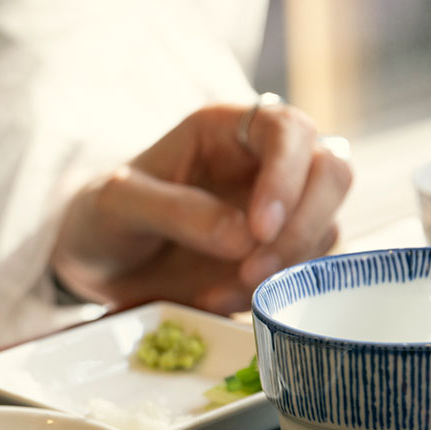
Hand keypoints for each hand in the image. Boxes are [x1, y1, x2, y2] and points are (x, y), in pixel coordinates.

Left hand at [51, 100, 352, 313]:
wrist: (97, 263)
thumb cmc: (102, 216)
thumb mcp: (119, 204)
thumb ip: (175, 210)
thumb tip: (244, 237)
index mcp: (227, 129)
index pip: (290, 130)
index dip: (288, 175)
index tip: (258, 230)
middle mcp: (264, 161)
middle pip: (333, 173)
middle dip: (303, 225)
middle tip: (255, 271)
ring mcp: (278, 208)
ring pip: (326, 226)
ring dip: (287, 267)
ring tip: (220, 293)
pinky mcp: (277, 254)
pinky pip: (305, 270)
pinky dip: (274, 292)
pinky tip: (221, 301)